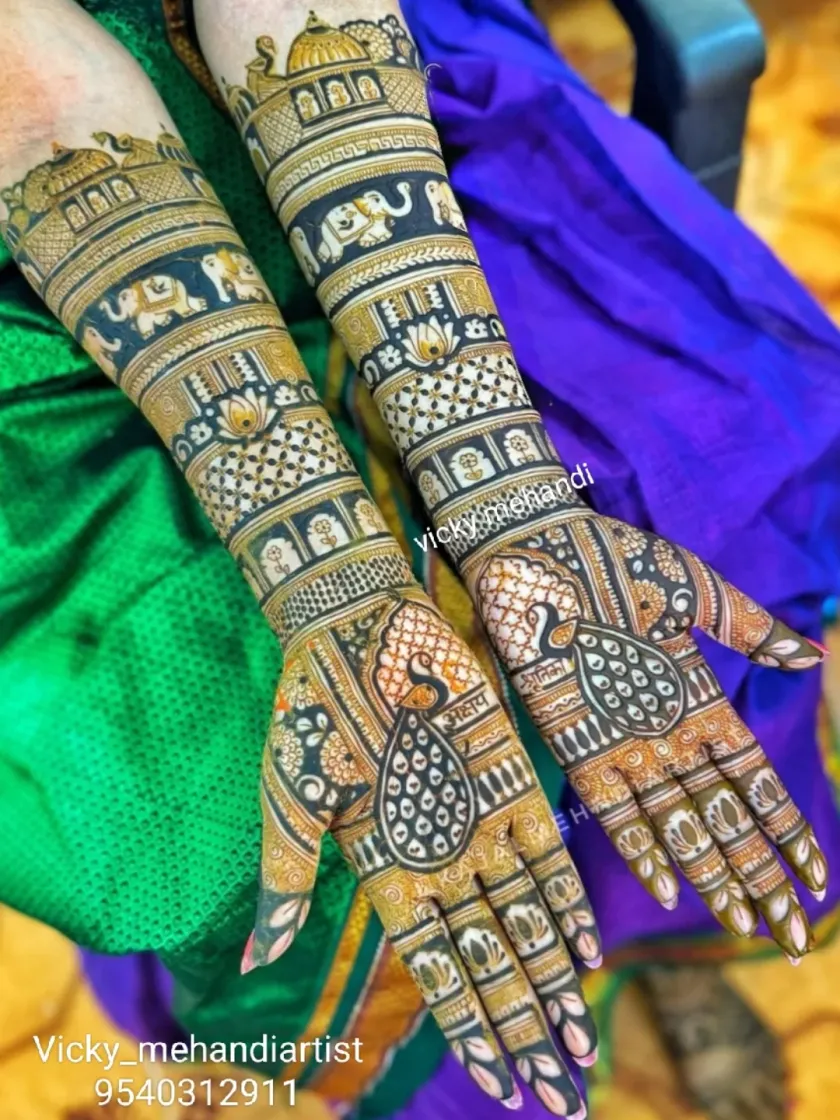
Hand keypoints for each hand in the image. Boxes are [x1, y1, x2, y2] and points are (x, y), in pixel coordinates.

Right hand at [243, 588, 599, 1114]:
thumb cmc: (314, 711)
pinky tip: (586, 953)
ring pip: (525, 920)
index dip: (472, 1029)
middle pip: (491, 961)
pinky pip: (547, 855)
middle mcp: (441, 858)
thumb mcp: (291, 799)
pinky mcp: (511, 780)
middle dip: (524, 1028)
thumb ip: (285, 880)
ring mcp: (479, 822)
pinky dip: (566, 903)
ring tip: (581, 1044)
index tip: (505, 1086)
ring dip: (552, 982)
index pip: (439, 970)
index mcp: (388, 872)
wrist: (359, 629)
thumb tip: (253, 965)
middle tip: (562, 1096)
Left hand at [466, 510, 827, 959]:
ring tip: (746, 925)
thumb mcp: (693, 591)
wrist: (537, 544)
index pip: (750, 780)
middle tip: (792, 932)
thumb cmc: (613, 558)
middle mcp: (662, 732)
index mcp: (694, 698)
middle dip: (758, 873)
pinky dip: (643, 847)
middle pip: (722, 817)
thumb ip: (747, 627)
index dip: (782, 827)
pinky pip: (614, 806)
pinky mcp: (576, 739)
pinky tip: (671, 889)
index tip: (816, 875)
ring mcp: (622, 739)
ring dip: (711, 874)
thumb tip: (811, 654)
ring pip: (677, 823)